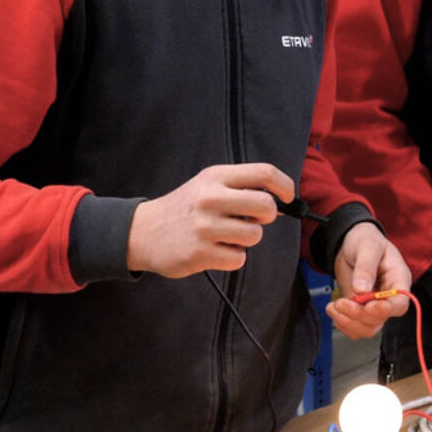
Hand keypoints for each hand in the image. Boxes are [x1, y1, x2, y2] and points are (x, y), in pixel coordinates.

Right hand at [126, 163, 291, 277]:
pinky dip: (232, 257)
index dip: (285, 185)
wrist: (143, 232)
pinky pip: (239, 259)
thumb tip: (281, 203)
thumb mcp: (208, 185)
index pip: (264, 172)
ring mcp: (205, 227)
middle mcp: (210, 198)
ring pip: (255, 236)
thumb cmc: (186, 208)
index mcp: (215, 177)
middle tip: (251, 220)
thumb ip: (241, 188)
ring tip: (226, 236)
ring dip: (246, 239)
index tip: (288, 198)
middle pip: (266, 206)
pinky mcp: (200, 253)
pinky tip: (214, 250)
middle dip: (267, 217)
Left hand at [326, 223, 410, 338]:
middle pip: (380, 319)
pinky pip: (355, 327)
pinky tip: (334, 310)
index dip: (385, 310)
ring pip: (367, 328)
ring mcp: (374, 305)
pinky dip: (342, 323)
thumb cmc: (365, 240)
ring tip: (334, 307)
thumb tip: (361, 290)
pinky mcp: (360, 310)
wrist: (350, 243)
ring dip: (348, 322)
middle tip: (341, 303)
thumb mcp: (367, 247)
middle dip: (358, 315)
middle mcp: (388, 297)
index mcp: (398, 280)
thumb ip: (366, 267)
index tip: (368, 305)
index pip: (399, 304)